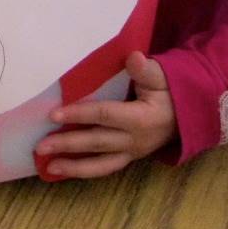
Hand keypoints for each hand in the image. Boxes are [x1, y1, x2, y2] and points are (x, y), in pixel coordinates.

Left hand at [35, 52, 176, 178]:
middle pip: (96, 142)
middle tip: (40, 146)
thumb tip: (133, 57)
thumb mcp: (162, 76)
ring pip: (100, 164)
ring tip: (49, 167)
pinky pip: (105, 167)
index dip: (79, 114)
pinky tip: (65, 170)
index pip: (104, 115)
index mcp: (140, 119)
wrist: (187, 116)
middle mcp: (134, 141)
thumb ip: (146, 69)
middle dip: (68, 145)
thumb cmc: (170, 91)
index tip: (54, 115)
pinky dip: (85, 171)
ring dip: (74, 167)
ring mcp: (131, 153)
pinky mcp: (128, 158)